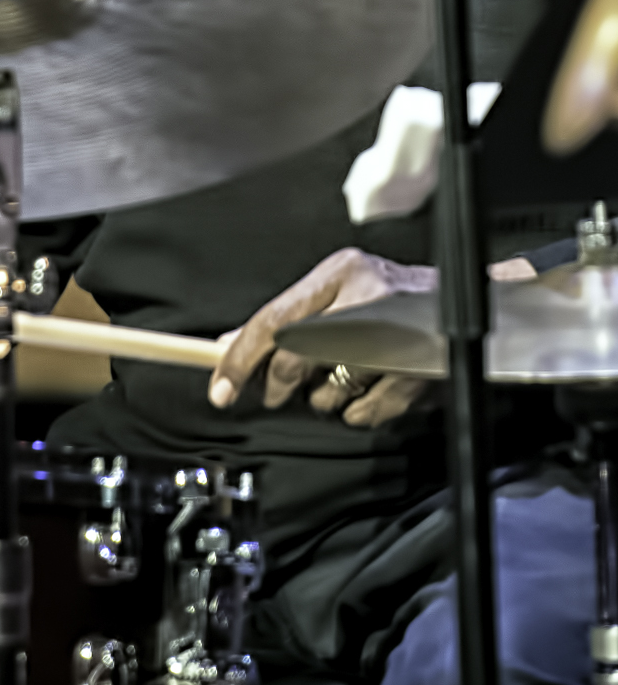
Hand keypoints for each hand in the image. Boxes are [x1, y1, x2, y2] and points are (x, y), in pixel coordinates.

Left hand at [209, 247, 439, 427]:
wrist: (461, 304)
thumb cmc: (392, 299)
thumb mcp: (336, 293)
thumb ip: (283, 319)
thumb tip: (226, 344)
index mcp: (341, 273)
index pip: (274, 320)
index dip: (241, 358)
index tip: (222, 388)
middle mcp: (369, 295)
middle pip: (297, 353)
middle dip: (279, 382)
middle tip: (275, 393)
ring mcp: (399, 333)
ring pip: (331, 385)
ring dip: (323, 397)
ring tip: (336, 383)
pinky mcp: (421, 369)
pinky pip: (366, 410)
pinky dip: (357, 412)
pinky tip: (366, 394)